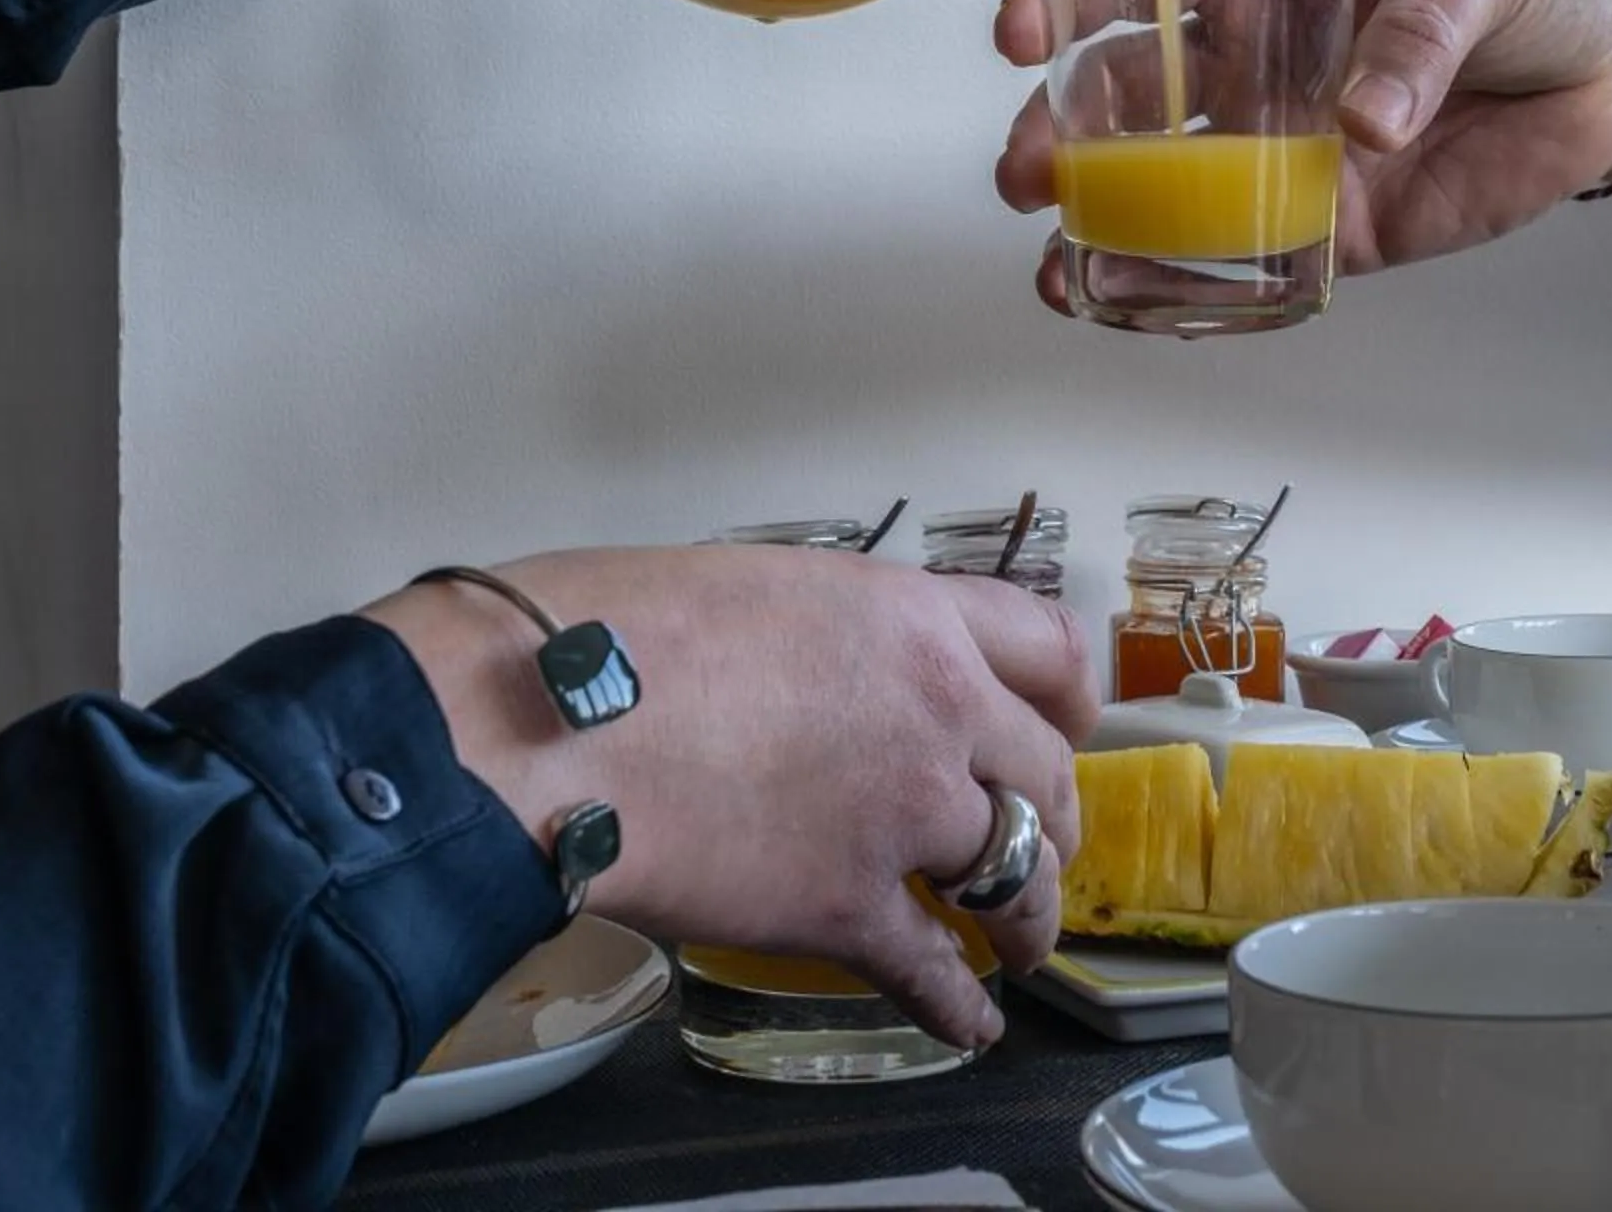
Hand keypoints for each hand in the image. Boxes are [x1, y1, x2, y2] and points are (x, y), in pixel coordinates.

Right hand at [367, 545, 1092, 1050]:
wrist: (540, 724)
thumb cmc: (601, 633)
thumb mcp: (748, 586)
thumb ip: (818, 633)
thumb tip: (807, 673)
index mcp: (906, 614)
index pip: (1044, 646)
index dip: (1068, 696)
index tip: (1072, 723)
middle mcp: (934, 709)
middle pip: (1047, 770)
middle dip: (1056, 816)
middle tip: (1043, 845)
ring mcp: (902, 812)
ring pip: (1017, 870)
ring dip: (1028, 917)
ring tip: (1020, 945)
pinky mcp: (848, 908)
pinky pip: (934, 968)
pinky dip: (960, 1006)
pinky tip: (970, 1024)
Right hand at [993, 0, 1611, 295]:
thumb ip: (1417, 36)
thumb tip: (1361, 121)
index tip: (1025, 32)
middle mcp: (1255, 65)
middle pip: (1128, 100)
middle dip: (1060, 134)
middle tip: (1027, 171)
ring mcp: (1287, 151)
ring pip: (1166, 193)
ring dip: (1100, 228)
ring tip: (1056, 269)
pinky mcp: (1337, 227)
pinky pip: (1248, 264)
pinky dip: (1186, 294)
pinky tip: (1134, 311)